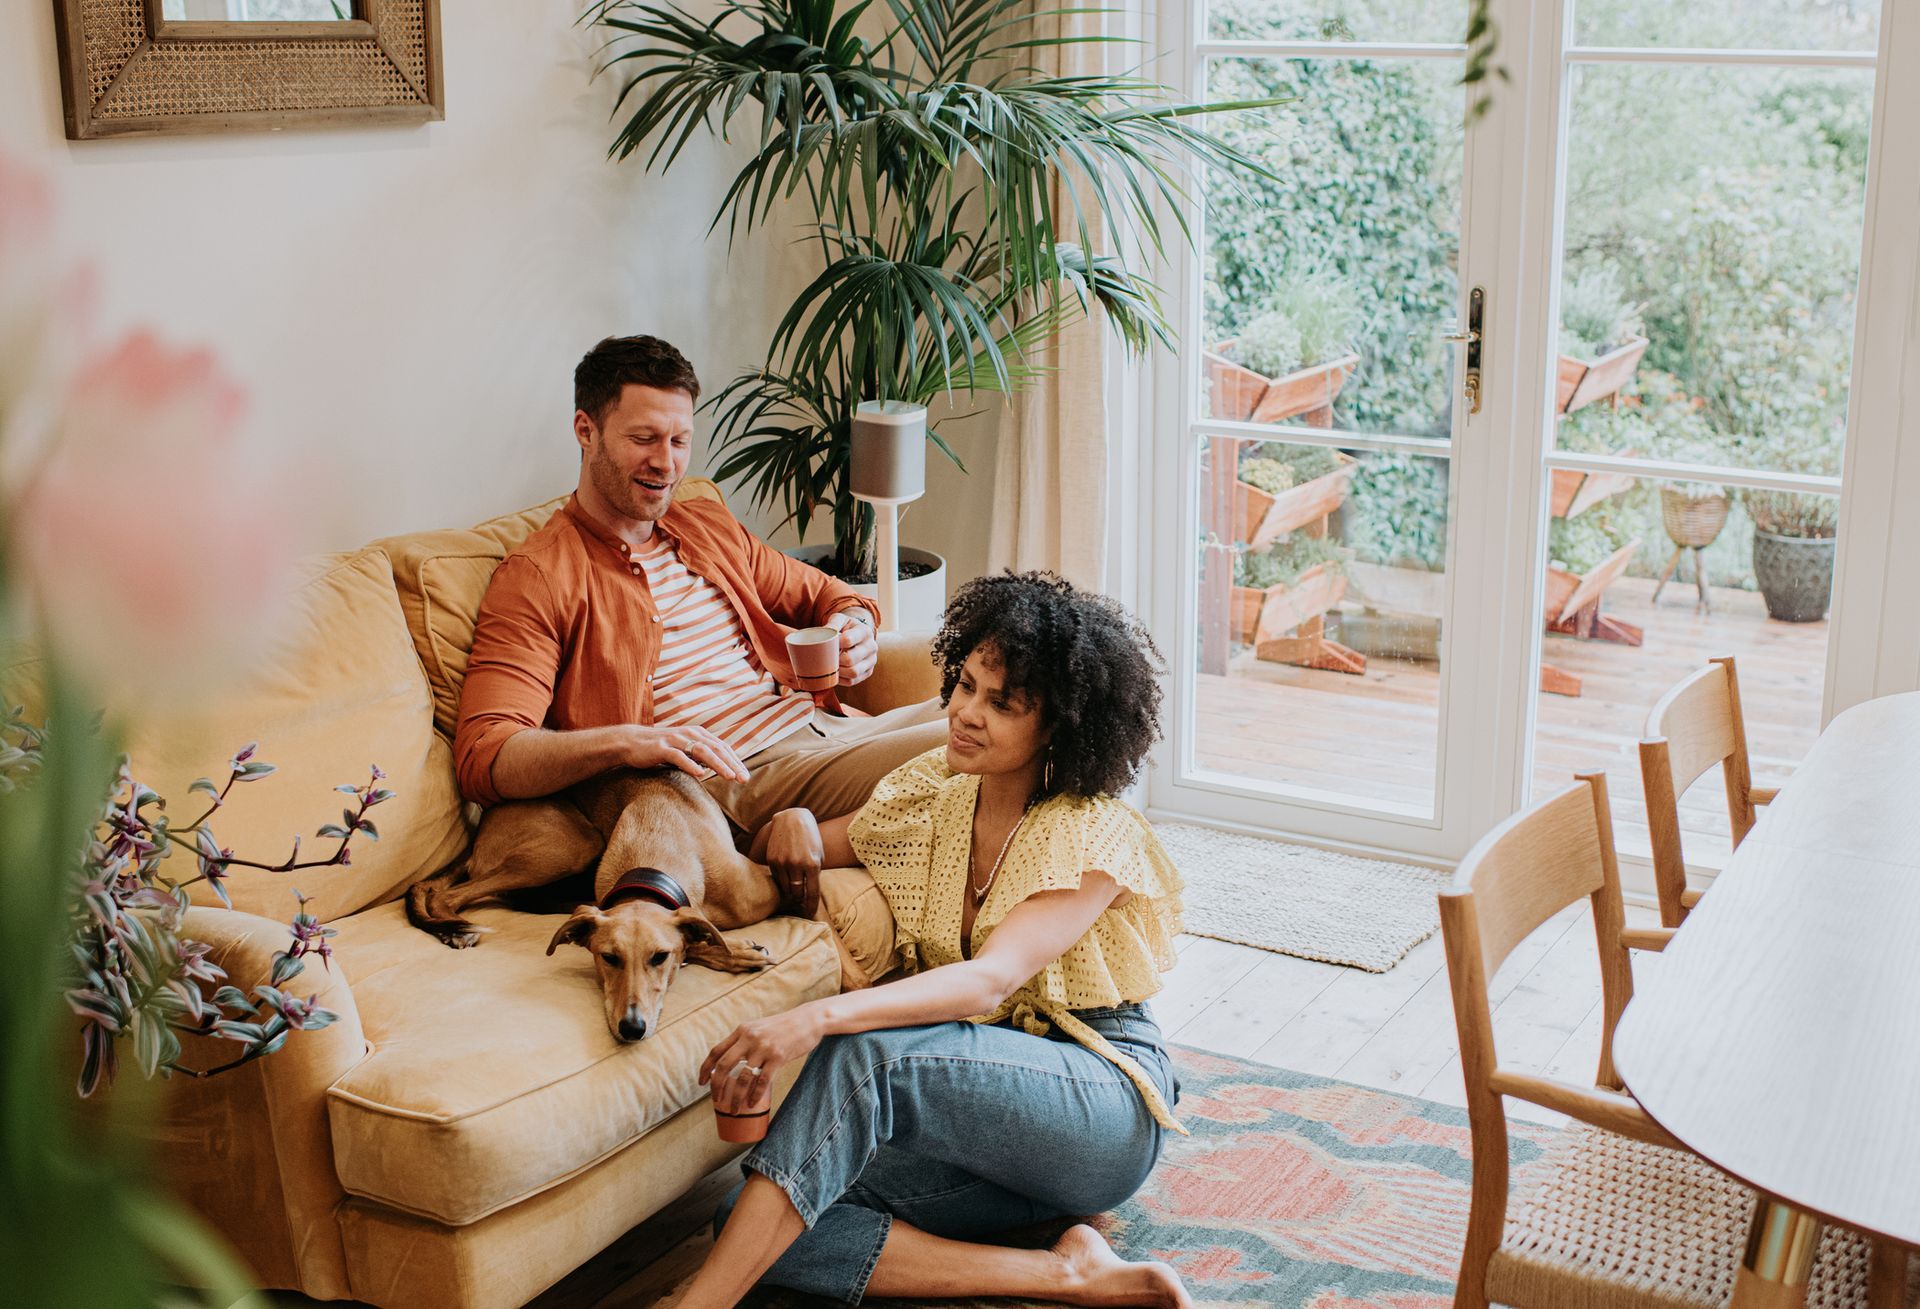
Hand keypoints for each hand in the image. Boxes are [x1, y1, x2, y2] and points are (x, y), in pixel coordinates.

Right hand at [622, 724, 749, 782]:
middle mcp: (689, 734)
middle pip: (716, 749)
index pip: (721, 748)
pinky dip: (690, 764)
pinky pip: (678, 756)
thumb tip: (721, 766)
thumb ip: (701, 755)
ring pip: (702, 751)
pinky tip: (701, 774)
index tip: (745, 776)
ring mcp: (675, 740)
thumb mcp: (685, 750)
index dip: (735, 761)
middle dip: (732, 764)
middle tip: (744, 779)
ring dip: (718, 764)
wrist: (631, 742)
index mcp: (697, 734)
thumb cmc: (661, 749)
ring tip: (729, 776)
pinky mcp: (661, 748)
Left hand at [699, 1007, 824, 1112]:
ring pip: (742, 1078)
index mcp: (742, 1030)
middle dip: (716, 1086)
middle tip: (716, 1100)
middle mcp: (750, 1038)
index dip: (705, 1068)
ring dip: (736, 1097)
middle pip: (723, 1065)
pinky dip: (755, 1095)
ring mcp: (764, 1048)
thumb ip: (745, 1040)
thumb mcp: (759, 1027)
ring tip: (734, 1110)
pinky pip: (762, 1081)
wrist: (809, 1020)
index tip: (701, 1082)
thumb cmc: (783, 1027)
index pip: (716, 1050)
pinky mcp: (778, 1057)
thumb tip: (730, 1060)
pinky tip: (752, 1104)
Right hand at [763, 808, 822, 915]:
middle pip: (797, 893)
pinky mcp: (772, 859)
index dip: (811, 906)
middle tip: (801, 902)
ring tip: (794, 891)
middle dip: (800, 899)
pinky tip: (785, 879)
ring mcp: (782, 862)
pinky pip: (776, 878)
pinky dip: (781, 882)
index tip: (810, 914)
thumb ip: (815, 872)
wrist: (792, 818)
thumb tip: (810, 892)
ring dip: (790, 892)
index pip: (812, 892)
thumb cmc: (810, 837)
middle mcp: (796, 864)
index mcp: (812, 864)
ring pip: (785, 888)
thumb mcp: (819, 853)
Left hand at [830, 611, 877, 685]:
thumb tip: (825, 634)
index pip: (848, 640)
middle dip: (835, 660)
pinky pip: (852, 681)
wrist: (857, 636)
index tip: (826, 644)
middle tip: (826, 657)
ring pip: (853, 672)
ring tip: (831, 665)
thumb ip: (833, 623)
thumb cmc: (845, 627)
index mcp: (865, 631)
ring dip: (838, 671)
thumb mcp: (840, 620)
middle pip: (850, 659)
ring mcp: (871, 661)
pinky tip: (835, 672)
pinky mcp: (868, 672)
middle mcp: (872, 646)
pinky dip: (841, 679)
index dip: (834, 644)